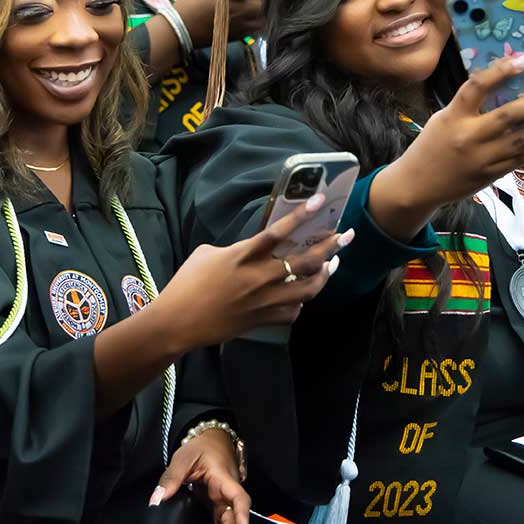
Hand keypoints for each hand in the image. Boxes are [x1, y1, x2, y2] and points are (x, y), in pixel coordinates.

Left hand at [151, 428, 250, 523]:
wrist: (211, 441)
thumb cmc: (201, 447)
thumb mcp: (183, 458)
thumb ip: (171, 478)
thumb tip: (157, 499)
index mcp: (224, 479)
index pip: (239, 499)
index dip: (242, 517)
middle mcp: (229, 494)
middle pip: (234, 522)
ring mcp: (225, 502)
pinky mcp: (219, 507)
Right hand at [152, 197, 351, 347]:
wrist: (177, 323)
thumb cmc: (187, 283)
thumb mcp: (207, 254)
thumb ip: (236, 248)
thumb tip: (252, 248)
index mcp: (242, 256)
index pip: (278, 232)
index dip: (300, 215)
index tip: (319, 201)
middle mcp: (258, 278)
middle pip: (304, 262)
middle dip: (330, 247)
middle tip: (346, 236)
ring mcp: (263, 301)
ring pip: (307, 289)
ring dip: (324, 275)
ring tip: (332, 264)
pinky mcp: (262, 320)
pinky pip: (293, 312)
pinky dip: (301, 302)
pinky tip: (303, 294)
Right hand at [174, 0, 265, 46]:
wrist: (181, 27)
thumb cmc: (191, 0)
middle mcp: (239, 9)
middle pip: (265, 3)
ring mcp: (240, 24)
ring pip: (264, 18)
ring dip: (266, 11)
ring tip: (263, 5)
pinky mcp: (238, 35)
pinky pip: (256, 30)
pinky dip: (260, 23)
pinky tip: (256, 18)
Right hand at [380, 54, 523, 217]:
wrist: (418, 185)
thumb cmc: (431, 145)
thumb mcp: (443, 119)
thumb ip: (468, 106)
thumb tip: (503, 89)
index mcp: (453, 117)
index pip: (477, 87)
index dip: (501, 71)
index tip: (523, 60)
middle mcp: (468, 137)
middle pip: (507, 116)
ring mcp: (480, 159)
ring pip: (520, 142)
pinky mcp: (489, 175)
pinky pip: (518, 160)